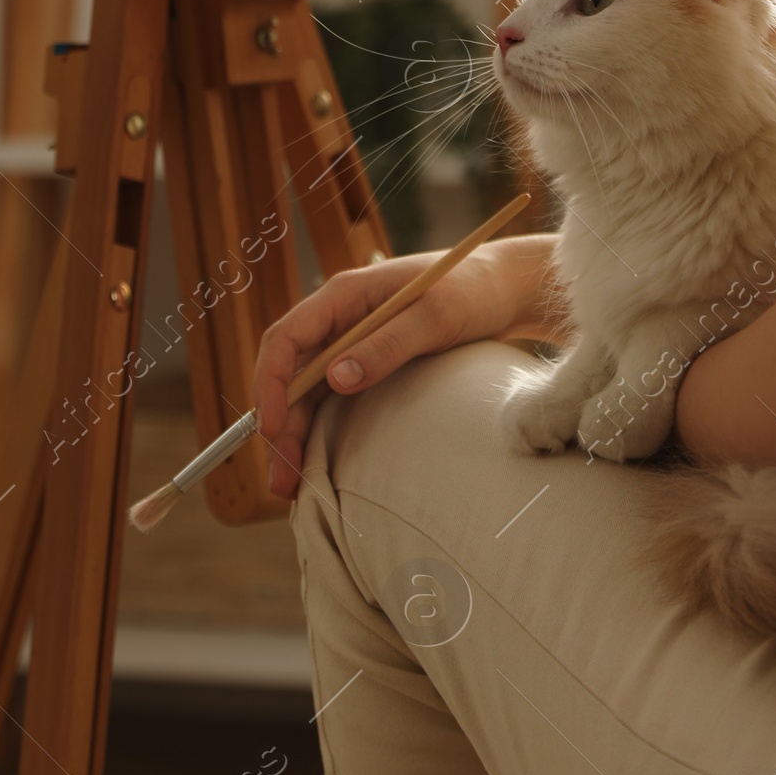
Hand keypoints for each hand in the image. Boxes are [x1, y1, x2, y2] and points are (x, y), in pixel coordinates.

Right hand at [254, 231, 558, 498]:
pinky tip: (314, 461)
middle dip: (279, 425)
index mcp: (345, 295)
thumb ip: (387, 346)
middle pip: (290, 373)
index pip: (286, 338)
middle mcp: (340, 318)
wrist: (504, 289)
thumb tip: (335, 380)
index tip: (273, 428)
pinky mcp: (367, 360)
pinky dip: (317, 427)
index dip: (270, 383)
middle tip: (281, 479)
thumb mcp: (434, 317)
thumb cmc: (472, 290)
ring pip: (306, 391)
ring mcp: (351, 340)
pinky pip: (330, 397)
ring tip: (290, 485)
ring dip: (294, 434)